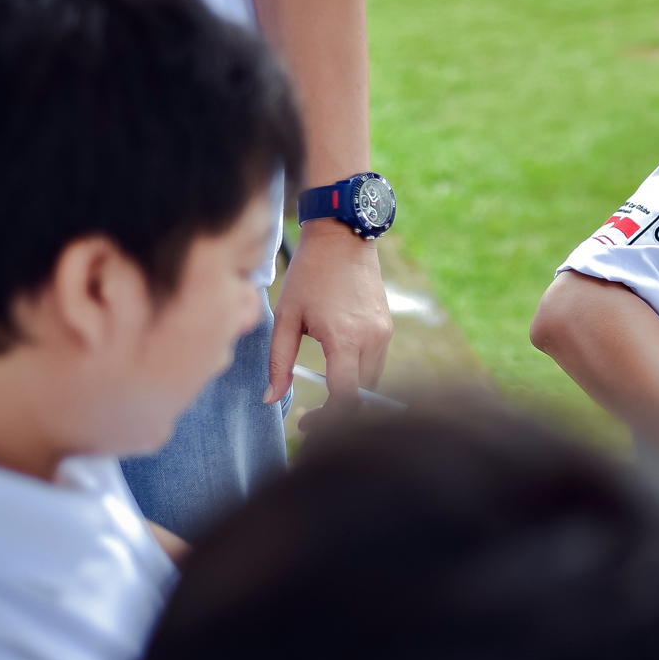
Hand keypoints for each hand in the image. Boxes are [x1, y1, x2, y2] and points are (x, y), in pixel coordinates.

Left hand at [265, 221, 392, 429]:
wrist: (343, 236)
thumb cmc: (309, 273)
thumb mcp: (286, 316)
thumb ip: (278, 362)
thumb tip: (271, 399)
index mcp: (345, 339)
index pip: (345, 397)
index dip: (327, 418)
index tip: (306, 422)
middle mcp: (371, 339)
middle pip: (363, 395)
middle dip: (339, 412)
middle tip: (312, 417)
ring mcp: (384, 332)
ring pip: (373, 381)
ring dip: (351, 393)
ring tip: (324, 395)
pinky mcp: (387, 326)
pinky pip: (377, 363)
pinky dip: (360, 374)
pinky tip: (338, 369)